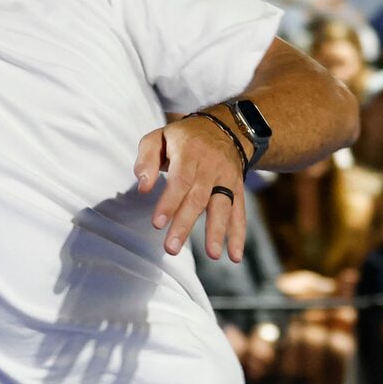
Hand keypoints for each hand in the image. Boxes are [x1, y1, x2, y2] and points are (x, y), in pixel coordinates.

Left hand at [133, 116, 246, 259]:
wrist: (225, 127)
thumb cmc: (182, 138)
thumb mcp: (158, 137)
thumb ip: (146, 160)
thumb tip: (143, 187)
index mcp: (189, 153)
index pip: (180, 180)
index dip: (169, 202)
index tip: (157, 223)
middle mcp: (211, 167)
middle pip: (198, 198)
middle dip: (185, 224)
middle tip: (171, 248)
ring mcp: (227, 178)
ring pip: (223, 206)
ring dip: (217, 232)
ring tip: (213, 255)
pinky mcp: (238, 188)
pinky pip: (239, 212)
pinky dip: (238, 234)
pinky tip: (234, 256)